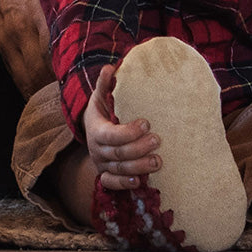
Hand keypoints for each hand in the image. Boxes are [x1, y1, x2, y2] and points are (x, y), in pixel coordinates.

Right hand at [84, 65, 160, 189]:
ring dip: (139, 167)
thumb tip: (110, 67)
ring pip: (119, 169)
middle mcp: (97, 149)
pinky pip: (112, 183)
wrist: (92, 129)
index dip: (128, 132)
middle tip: (157, 140)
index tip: (147, 123)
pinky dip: (124, 184)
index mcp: (96, 129)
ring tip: (159, 161)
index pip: (110, 135)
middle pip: (118, 153)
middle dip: (138, 148)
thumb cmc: (103, 110)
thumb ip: (105, 83)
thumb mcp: (101, 96)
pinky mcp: (106, 174)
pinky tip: (139, 181)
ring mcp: (101, 163)